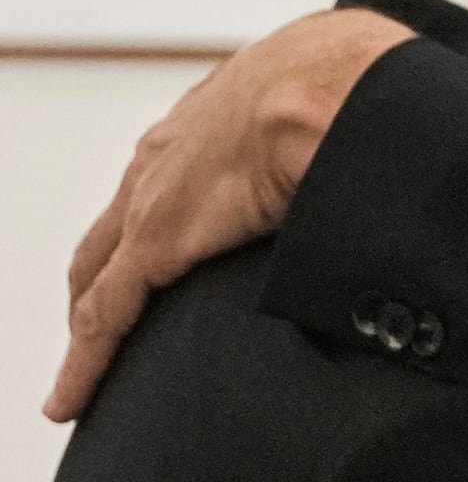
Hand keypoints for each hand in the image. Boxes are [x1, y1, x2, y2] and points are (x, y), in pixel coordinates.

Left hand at [45, 7, 412, 422]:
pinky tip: (73, 399)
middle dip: (105, 281)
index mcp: (216, 122)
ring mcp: (156, 201)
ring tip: (86, 376)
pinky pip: (105, 315)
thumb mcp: (341, 115)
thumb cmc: (356, 84)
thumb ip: (343, 153)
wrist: (338, 82)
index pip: (167, 186)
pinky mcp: (155, 243)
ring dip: (93, 327)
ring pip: (101, 280)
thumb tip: (380, 190)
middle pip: (116, 234)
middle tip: (106, 332)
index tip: (157, 268)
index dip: (154, 234)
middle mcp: (170, 156)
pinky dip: (85, 363)